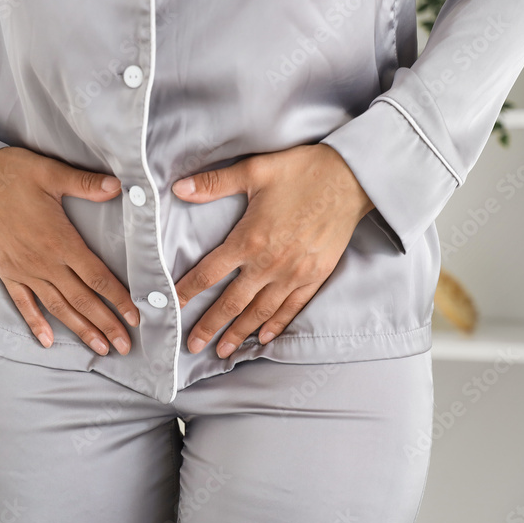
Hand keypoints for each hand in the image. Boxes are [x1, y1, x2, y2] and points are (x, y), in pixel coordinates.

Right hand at [0, 146, 138, 355]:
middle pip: (82, 300)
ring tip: (99, 348)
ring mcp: (24, 270)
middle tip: (125, 347)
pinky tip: (47, 341)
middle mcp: (44, 262)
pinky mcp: (7, 272)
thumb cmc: (13, 173)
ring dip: (80, 330)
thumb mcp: (52, 172)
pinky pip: (23, 303)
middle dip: (106, 325)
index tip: (135, 318)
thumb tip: (118, 186)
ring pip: (57, 307)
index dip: (119, 300)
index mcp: (60, 240)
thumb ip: (86, 184)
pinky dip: (35, 323)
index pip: (97, 278)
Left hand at [171, 144, 373, 357]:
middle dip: (210, 326)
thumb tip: (178, 187)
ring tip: (222, 352)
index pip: (208, 273)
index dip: (187, 292)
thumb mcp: (254, 170)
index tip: (172, 308)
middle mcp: (269, 264)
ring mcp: (294, 274)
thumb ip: (214, 183)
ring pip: (260, 312)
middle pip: (232, 302)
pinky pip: (292, 308)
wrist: (352, 178)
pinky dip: (275, 325)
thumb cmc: (302, 171)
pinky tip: (263, 338)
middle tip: (192, 345)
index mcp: (249, 240)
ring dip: (239, 333)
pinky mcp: (316, 276)